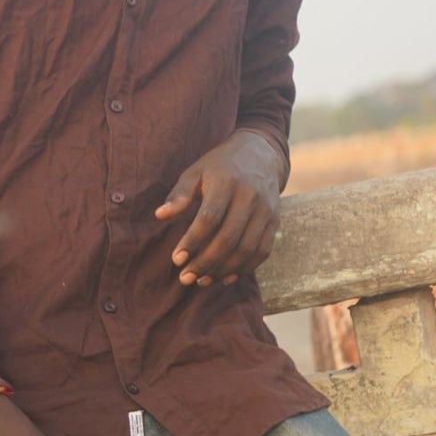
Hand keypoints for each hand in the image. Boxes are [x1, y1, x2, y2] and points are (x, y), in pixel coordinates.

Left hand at [155, 130, 281, 286]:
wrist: (260, 154)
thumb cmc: (219, 166)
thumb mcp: (196, 172)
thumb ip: (179, 194)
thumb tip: (159, 215)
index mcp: (226, 183)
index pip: (209, 218)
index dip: (192, 241)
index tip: (176, 260)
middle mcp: (250, 197)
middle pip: (228, 238)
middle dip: (205, 263)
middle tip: (186, 278)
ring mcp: (266, 210)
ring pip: (246, 249)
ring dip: (223, 270)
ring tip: (202, 281)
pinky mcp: (275, 221)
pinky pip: (262, 251)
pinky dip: (244, 268)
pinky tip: (225, 277)